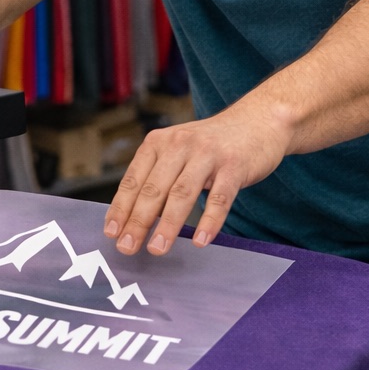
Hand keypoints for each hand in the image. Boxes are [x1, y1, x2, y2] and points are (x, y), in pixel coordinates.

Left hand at [104, 103, 291, 255]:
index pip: (133, 180)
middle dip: (138, 221)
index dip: (120, 208)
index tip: (111, 232)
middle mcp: (179, 145)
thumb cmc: (211, 144)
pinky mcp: (234, 166)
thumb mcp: (178, 151)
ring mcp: (207, 155)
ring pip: (182, 194)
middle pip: (153, 189)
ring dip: (168, 225)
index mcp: (158, 142)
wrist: (257, 121)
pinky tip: (201, 241)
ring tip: (157, 249)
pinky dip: (209, 221)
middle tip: (126, 246)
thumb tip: (133, 216)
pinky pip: (219, 198)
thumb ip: (158, 176)